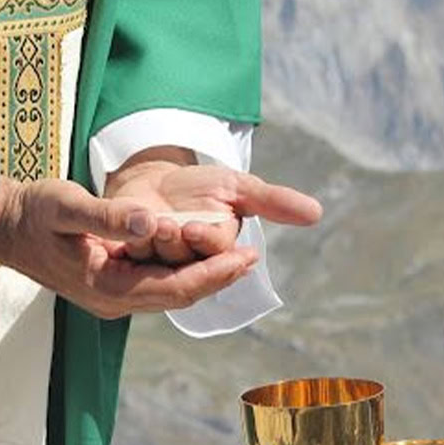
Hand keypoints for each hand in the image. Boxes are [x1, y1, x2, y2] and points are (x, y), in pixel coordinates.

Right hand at [0, 176, 258, 318]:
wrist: (0, 224)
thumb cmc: (30, 212)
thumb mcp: (66, 204)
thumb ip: (108, 216)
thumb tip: (152, 222)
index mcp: (106, 287)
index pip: (174, 289)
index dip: (215, 274)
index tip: (247, 256)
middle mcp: (112, 299)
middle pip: (178, 295)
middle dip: (217, 276)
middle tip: (252, 255)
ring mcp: (111, 295)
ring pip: (168, 290)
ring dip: (202, 273)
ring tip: (237, 253)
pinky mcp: (109, 283)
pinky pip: (155, 281)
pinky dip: (181, 268)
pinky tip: (199, 250)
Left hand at [102, 146, 322, 264]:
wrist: (155, 182)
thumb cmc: (201, 188)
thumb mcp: (237, 187)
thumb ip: (274, 202)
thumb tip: (317, 213)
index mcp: (217, 249)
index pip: (215, 250)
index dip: (205, 240)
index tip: (193, 227)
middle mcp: (189, 263)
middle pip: (183, 261)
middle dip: (174, 244)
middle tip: (169, 226)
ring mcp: (157, 262)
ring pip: (154, 259)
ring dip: (148, 243)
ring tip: (149, 223)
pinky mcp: (130, 258)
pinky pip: (129, 253)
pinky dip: (128, 239)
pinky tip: (127, 227)